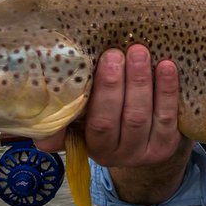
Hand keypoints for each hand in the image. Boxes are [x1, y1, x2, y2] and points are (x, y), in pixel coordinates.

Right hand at [32, 44, 193, 203]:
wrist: (143, 141)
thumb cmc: (104, 118)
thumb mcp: (79, 123)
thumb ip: (60, 121)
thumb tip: (35, 125)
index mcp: (93, 146)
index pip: (97, 123)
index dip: (102, 93)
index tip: (102, 60)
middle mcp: (119, 154)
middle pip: (121, 119)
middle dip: (119, 83)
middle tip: (118, 52)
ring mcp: (146, 150)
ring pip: (145, 116)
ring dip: (143, 82)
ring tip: (140, 52)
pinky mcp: (169, 144)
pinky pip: (170, 117)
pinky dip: (168, 91)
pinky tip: (166, 67)